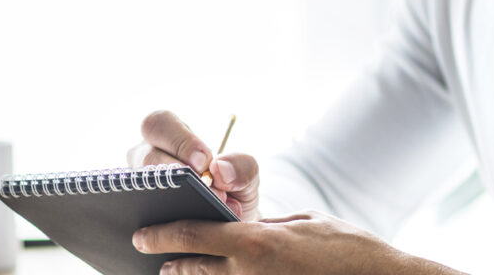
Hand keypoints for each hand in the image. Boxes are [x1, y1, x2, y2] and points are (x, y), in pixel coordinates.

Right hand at [127, 110, 260, 220]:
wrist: (230, 228)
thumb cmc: (233, 191)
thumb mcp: (246, 176)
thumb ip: (242, 166)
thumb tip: (219, 168)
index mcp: (170, 136)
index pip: (160, 123)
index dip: (179, 140)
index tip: (204, 161)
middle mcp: (147, 157)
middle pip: (145, 155)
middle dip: (174, 170)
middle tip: (203, 186)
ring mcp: (140, 186)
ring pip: (140, 186)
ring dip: (171, 197)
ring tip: (203, 209)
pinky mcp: (140, 214)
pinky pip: (140, 216)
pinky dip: (163, 224)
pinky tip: (187, 231)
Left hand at [132, 210, 467, 274]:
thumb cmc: (350, 249)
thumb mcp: (306, 223)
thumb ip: (269, 225)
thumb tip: (244, 229)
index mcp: (257, 242)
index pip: (194, 234)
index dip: (163, 235)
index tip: (143, 235)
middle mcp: (250, 274)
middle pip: (194, 268)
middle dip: (171, 263)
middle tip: (154, 258)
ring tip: (175, 273)